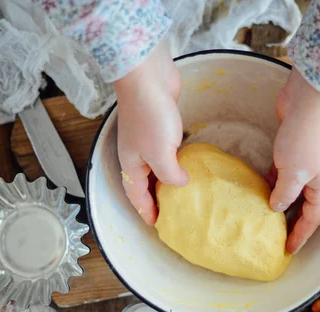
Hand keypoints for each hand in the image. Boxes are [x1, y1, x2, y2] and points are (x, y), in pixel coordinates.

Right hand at [114, 41, 187, 224]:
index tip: (157, 224)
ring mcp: (148, 140)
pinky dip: (176, 162)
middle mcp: (137, 155)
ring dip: (167, 181)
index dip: (146, 211)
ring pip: (157, 168)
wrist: (148, 78)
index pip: (137, 196)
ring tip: (182, 193)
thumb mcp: (160, 155)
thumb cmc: (150, 117)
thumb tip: (181, 183)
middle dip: (155, 199)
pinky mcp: (161, 126)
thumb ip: (170, 175)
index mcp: (131, 164)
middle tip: (171, 213)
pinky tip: (188, 165)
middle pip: (145, 184)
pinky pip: (168, 151)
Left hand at [268, 68, 319, 253]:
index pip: (312, 219)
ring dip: (279, 201)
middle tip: (275, 237)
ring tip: (264, 216)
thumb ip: (283, 194)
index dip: (300, 236)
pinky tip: (259, 188)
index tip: (288, 250)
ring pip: (292, 189)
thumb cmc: (305, 139)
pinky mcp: (293, 149)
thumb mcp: (293, 174)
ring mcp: (306, 163)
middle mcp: (317, 177)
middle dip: (291, 222)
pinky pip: (283, 173)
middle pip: (303, 206)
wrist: (309, 101)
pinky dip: (273, 182)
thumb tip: (276, 206)